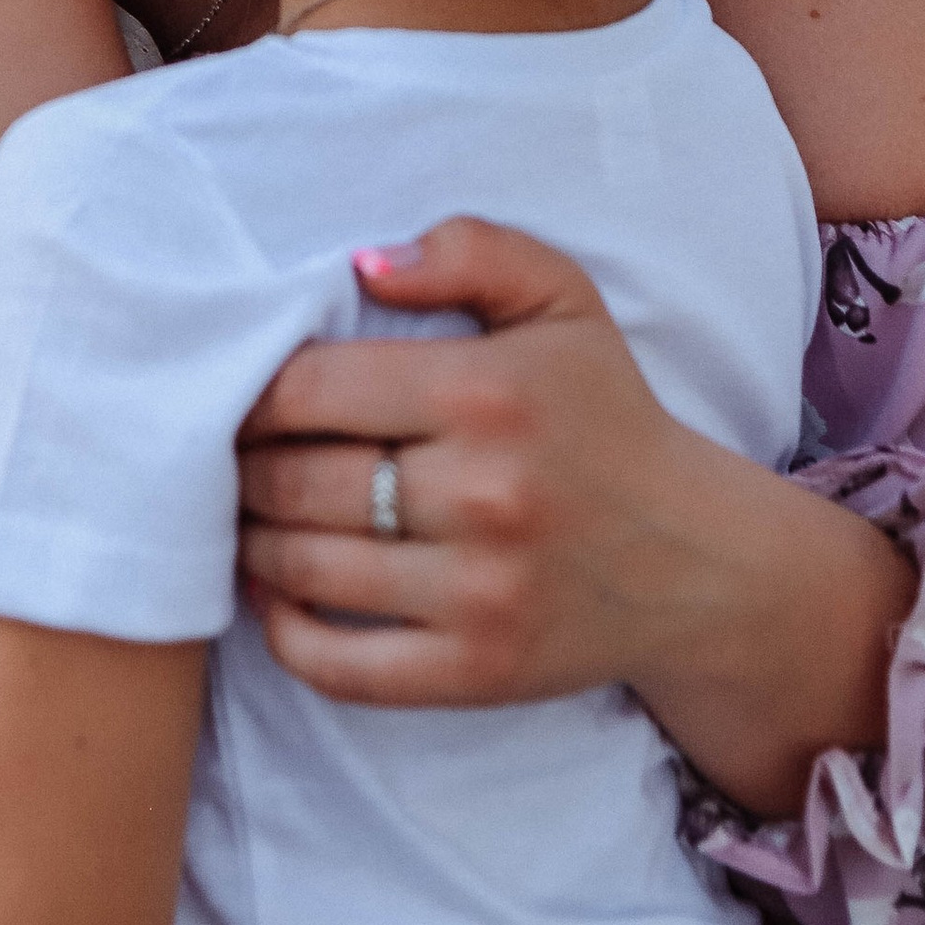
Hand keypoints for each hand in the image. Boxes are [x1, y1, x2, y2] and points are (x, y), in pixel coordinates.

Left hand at [234, 220, 908, 811]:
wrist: (697, 560)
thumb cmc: (605, 415)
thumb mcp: (562, 300)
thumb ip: (470, 250)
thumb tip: (362, 265)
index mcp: (488, 393)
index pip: (309, 389)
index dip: (250, 393)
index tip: (237, 396)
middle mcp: (484, 496)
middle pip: (295, 481)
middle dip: (242, 468)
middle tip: (227, 459)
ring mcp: (480, 594)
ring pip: (303, 568)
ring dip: (251, 541)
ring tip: (246, 514)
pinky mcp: (477, 673)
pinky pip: (340, 666)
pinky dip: (284, 633)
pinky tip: (275, 596)